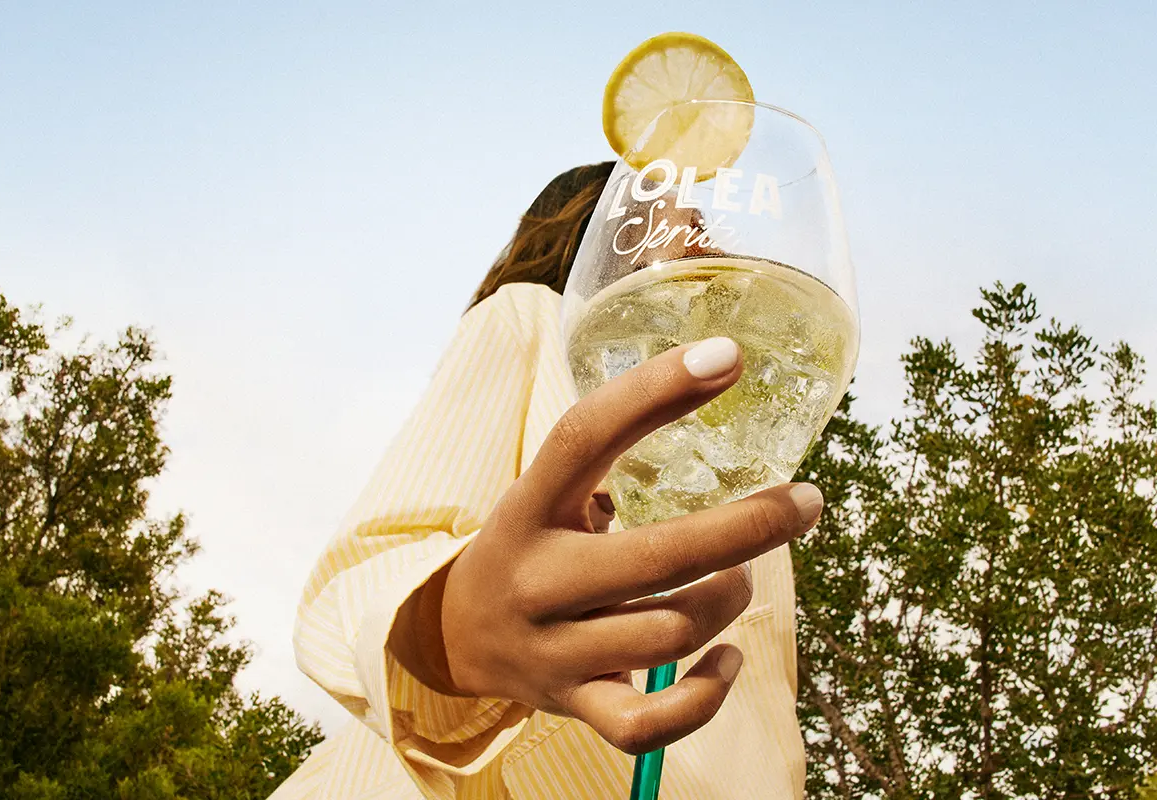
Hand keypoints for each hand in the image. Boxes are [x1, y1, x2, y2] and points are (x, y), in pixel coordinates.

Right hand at [389, 337, 822, 754]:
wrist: (453, 637)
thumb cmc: (527, 548)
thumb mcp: (544, 493)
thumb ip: (608, 456)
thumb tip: (712, 382)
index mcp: (527, 506)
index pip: (585, 435)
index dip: (656, 391)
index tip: (729, 357)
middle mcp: (536, 578)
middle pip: (656, 557)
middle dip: (748, 527)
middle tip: (805, 502)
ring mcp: (553, 648)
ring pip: (669, 632)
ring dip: (727, 599)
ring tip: (742, 578)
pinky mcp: (573, 704)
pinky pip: (647, 722)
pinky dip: (702, 696)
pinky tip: (725, 661)